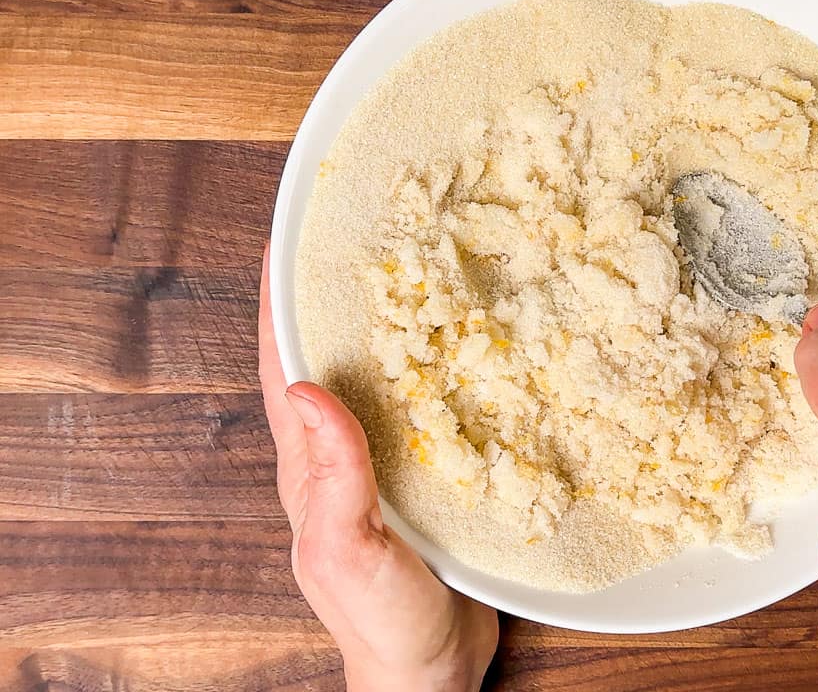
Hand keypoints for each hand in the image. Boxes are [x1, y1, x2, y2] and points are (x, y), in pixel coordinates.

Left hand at [258, 246, 497, 691]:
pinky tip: (475, 344)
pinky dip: (442, 364)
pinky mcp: (428, 473)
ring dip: (394, 320)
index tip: (288, 238)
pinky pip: (428, 403)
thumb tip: (304, 389)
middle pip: (330, 355)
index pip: (283, 364)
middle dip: (337, 293)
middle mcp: (340, 453)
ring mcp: (384, 462)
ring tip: (425, 268)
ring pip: (382, 373)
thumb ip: (333, 479)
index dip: (279, 300)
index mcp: (309, 465)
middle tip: (367, 233)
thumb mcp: (353, 552)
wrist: (430, 671)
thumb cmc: (384, 622)